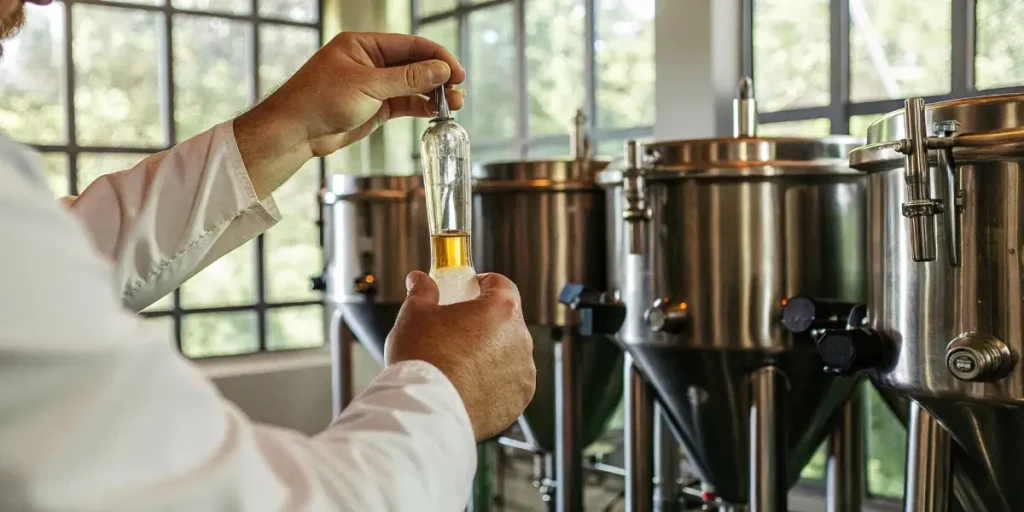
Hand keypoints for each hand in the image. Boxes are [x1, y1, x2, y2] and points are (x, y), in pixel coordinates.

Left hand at [233, 32, 465, 197]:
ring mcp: (373, 85)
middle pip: (415, 65)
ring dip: (433, 95)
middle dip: (439, 78)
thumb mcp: (368, 86)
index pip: (411, 45)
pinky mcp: (374, 107)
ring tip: (453, 105)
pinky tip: (435, 112)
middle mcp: (371, 62)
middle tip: (458, 93)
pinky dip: (420, 107)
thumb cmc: (319, 100)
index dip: (437, 57)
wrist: (296, 132)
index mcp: (364, 45)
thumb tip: (440, 70)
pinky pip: (404, 103)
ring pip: (412, 86)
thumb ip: (407, 79)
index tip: (456, 73)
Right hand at [385, 271, 536, 440]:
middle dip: (484, 323)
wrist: (427, 412)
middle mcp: (521, 338)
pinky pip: (509, 383)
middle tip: (455, 331)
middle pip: (506, 320)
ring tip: (458, 364)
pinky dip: (494, 382)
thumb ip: (422, 292)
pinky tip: (468, 386)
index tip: (467, 291)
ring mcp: (523, 371)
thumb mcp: (415, 315)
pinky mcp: (519, 399)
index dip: (483, 285)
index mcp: (501, 310)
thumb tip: (420, 280)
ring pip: (509, 353)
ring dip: (491, 354)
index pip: (502, 285)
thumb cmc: (423, 360)